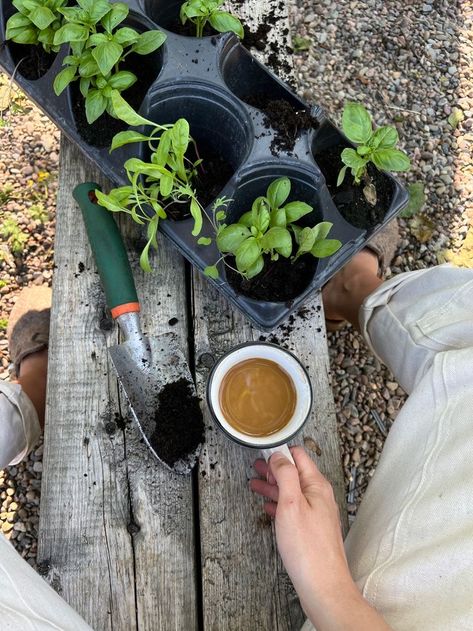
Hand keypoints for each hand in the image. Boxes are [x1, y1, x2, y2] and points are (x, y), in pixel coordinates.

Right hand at [250, 447, 390, 629]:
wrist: (323, 586)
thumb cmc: (308, 549)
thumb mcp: (291, 503)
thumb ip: (286, 475)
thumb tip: (280, 456)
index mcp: (316, 486)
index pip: (299, 456)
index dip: (280, 452)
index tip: (264, 451)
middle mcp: (319, 497)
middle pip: (294, 474)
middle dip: (274, 468)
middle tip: (257, 465)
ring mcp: (317, 514)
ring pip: (292, 492)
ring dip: (274, 486)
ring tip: (256, 483)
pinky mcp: (312, 530)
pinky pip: (293, 509)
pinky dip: (279, 503)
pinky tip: (269, 507)